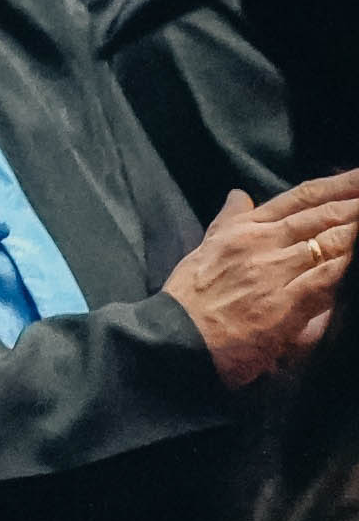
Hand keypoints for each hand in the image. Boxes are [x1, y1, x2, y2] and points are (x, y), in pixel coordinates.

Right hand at [164, 167, 358, 387]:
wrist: (178, 336)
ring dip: (357, 229)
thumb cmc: (191, 297)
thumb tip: (237, 194)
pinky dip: (348, 264)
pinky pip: (328, 278)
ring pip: (330, 242)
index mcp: (244, 228)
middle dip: (356, 203)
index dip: (336, 184)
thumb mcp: (205, 248)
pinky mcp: (287, 302)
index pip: (299, 197)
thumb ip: (228, 220)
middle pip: (322, 215)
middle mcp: (262, 241)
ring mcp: (275, 270)